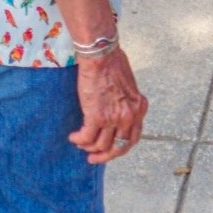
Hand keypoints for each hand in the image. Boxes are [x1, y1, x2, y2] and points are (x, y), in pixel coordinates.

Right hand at [70, 47, 147, 163]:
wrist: (101, 54)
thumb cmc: (113, 61)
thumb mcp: (129, 84)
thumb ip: (127, 101)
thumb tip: (119, 110)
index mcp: (139, 108)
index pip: (133, 138)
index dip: (120, 147)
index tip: (111, 150)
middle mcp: (128, 116)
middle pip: (118, 147)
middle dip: (105, 156)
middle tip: (94, 158)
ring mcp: (113, 119)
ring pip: (100, 145)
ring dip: (89, 148)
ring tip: (81, 144)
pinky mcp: (96, 117)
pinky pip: (86, 138)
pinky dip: (79, 140)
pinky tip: (74, 137)